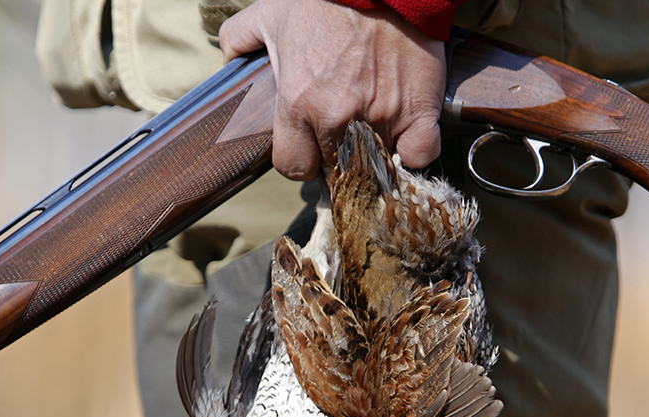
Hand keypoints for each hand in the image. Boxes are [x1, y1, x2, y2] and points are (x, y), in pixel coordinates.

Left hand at [220, 0, 445, 180]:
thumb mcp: (270, 12)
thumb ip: (242, 39)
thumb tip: (230, 58)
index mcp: (299, 103)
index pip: (294, 167)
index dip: (301, 158)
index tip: (308, 145)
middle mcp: (338, 118)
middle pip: (335, 169)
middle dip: (336, 153)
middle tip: (341, 127)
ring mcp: (381, 117)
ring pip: (375, 163)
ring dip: (373, 149)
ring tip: (371, 122)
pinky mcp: (418, 110)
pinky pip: (419, 153)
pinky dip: (413, 149)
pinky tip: (406, 134)